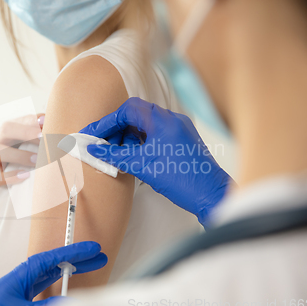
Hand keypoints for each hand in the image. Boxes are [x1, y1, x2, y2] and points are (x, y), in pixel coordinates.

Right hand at [0, 114, 44, 186]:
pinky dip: (11, 176)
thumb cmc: (14, 153)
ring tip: (37, 160)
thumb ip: (34, 129)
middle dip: (26, 133)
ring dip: (20, 155)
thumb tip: (46, 119)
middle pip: (6, 130)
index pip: (19, 121)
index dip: (31, 122)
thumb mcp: (23, 140)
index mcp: (4, 131)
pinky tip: (25, 175)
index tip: (46, 123)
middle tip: (43, 138)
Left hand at [0, 241, 107, 305]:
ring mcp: (10, 299)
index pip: (44, 261)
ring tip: (86, 272)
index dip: (69, 253)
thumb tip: (71, 303)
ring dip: (63, 278)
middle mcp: (9, 288)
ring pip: (42, 283)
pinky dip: (52, 293)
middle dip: (72, 264)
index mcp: (8, 284)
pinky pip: (35, 296)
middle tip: (96, 259)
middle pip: (46, 270)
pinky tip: (64, 295)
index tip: (90, 249)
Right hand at [80, 98, 231, 225]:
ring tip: (116, 153)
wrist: (212, 195)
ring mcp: (179, 129)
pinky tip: (132, 155)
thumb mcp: (143, 167)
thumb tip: (95, 150)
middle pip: (136, 114)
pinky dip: (140, 142)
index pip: (128, 110)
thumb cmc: (183, 180)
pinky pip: (155, 133)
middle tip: (102, 145)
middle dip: (116, 129)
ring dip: (128, 136)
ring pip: (145, 124)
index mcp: (164, 120)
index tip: (94, 134)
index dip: (108, 121)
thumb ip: (116, 156)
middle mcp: (172, 120)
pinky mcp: (182, 140)